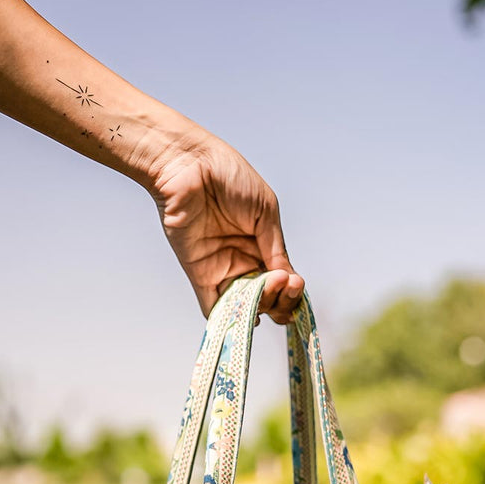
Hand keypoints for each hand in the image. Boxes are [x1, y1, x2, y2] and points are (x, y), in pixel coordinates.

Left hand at [149, 134, 303, 323]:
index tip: (294, 283)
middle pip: (266, 300)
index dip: (291, 291)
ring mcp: (222, 271)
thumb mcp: (265, 211)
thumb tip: (288, 280)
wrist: (190, 164)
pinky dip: (228, 319)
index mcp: (263, 247)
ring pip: (244, 308)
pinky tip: (244, 316)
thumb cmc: (230, 176)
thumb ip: (275, 248)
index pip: (282, 282)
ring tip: (266, 289)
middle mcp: (244, 263)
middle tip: (281, 284)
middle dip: (278, 301)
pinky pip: (213, 307)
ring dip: (259, 307)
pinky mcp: (199, 275)